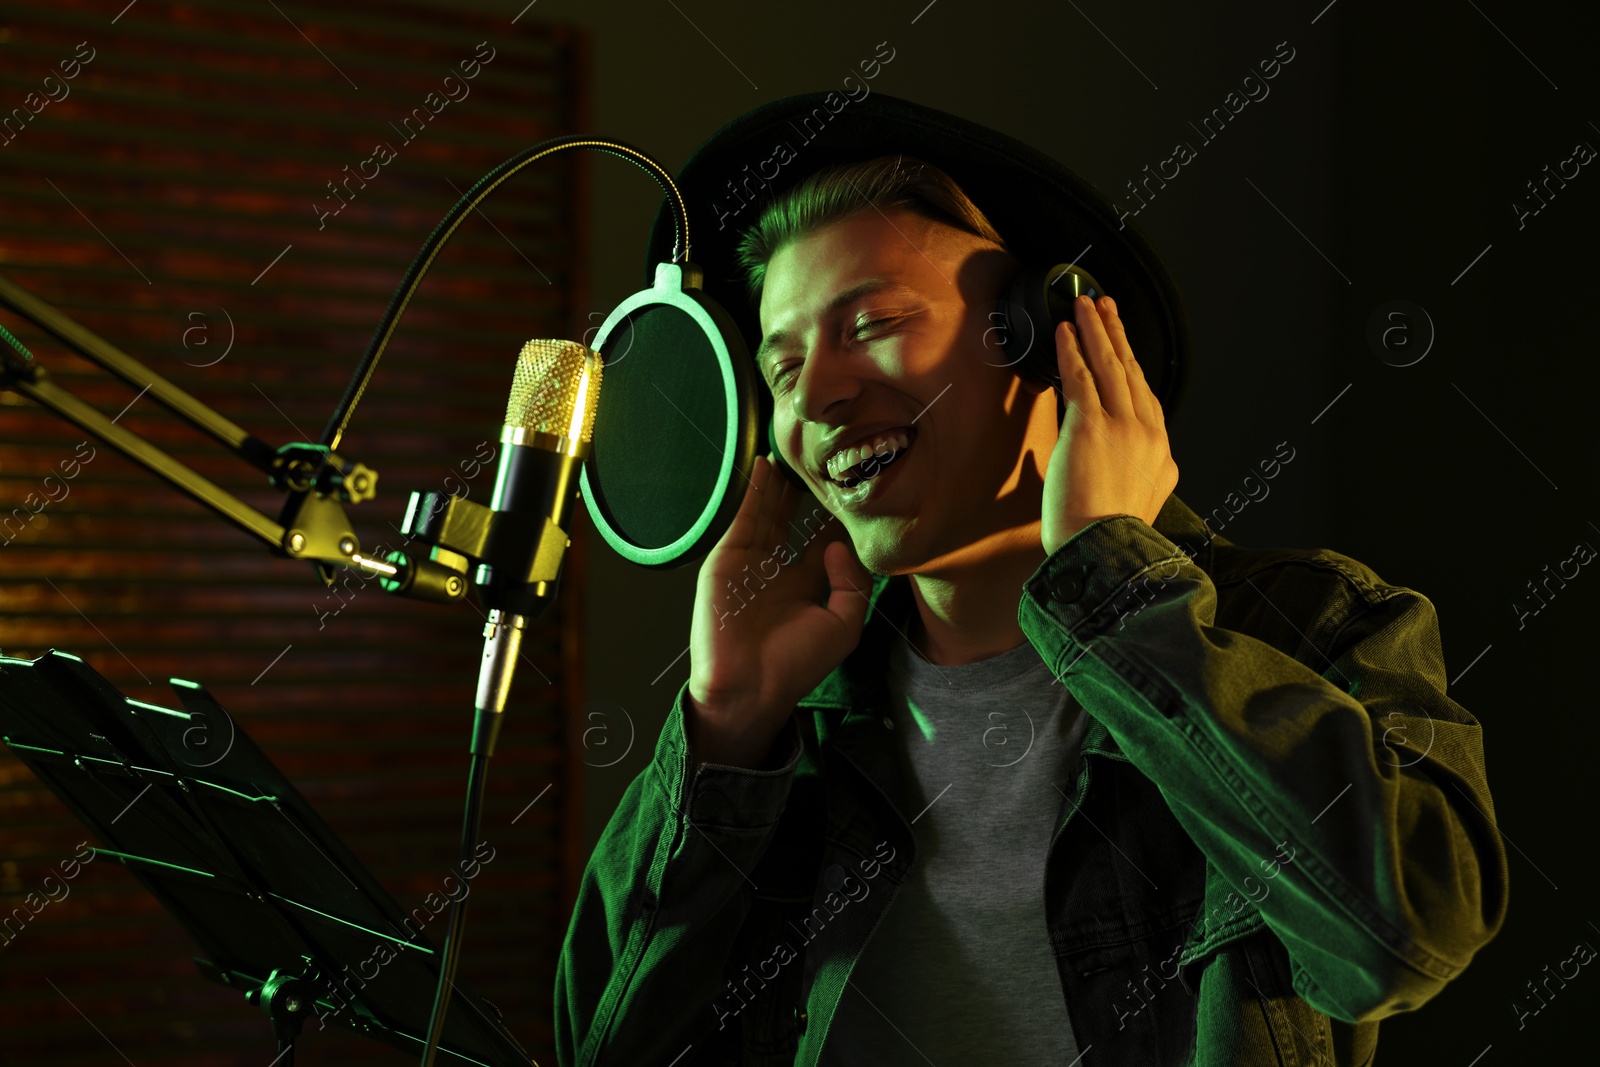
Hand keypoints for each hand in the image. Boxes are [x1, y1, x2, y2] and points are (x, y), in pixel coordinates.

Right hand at [686, 454, 872, 767]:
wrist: (748, 687)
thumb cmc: (797, 664)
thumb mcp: (843, 626)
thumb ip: (853, 583)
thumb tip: (839, 544)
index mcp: (809, 585)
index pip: (825, 538)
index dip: (838, 513)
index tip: (854, 483)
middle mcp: (780, 568)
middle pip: (795, 518)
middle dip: (808, 490)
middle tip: (824, 458)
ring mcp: (751, 562)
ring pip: (769, 512)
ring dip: (781, 482)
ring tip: (796, 451)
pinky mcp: (727, 559)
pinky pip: (742, 518)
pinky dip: (753, 492)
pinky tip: (765, 466)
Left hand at [1041, 294, 1178, 554]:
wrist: (1103, 554)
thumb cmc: (1107, 540)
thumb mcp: (1137, 504)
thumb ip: (1133, 476)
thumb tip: (1116, 462)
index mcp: (1160, 454)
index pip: (1145, 398)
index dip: (1132, 367)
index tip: (1122, 346)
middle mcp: (1148, 434)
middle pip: (1132, 372)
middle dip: (1117, 335)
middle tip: (1106, 307)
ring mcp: (1123, 427)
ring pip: (1110, 366)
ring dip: (1097, 330)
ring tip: (1085, 304)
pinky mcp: (1093, 426)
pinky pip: (1081, 377)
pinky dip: (1073, 350)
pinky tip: (1066, 331)